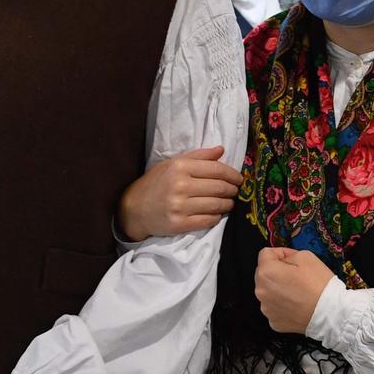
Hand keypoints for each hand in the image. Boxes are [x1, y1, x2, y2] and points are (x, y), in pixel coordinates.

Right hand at [119, 147, 242, 238]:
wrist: (134, 208)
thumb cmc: (156, 183)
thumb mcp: (173, 163)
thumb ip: (198, 156)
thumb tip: (221, 150)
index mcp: (180, 167)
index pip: (217, 170)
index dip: (233, 175)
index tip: (239, 179)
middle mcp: (180, 185)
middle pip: (220, 188)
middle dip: (233, 190)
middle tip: (235, 191)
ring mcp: (180, 206)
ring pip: (217, 205)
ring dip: (228, 204)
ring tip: (228, 203)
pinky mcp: (179, 224)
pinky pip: (209, 220)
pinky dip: (217, 217)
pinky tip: (216, 214)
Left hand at [255, 247, 336, 334]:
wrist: (330, 313)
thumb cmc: (319, 285)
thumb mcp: (306, 256)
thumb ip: (288, 255)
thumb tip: (283, 260)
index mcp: (266, 272)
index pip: (265, 254)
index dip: (280, 253)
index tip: (291, 258)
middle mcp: (261, 291)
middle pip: (264, 274)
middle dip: (277, 272)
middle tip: (296, 276)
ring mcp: (266, 309)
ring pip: (269, 292)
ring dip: (278, 289)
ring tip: (298, 292)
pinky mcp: (273, 321)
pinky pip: (275, 308)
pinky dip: (283, 305)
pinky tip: (297, 304)